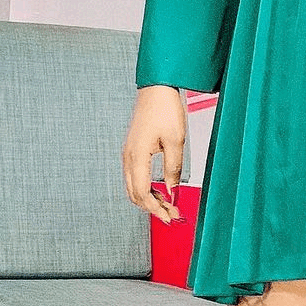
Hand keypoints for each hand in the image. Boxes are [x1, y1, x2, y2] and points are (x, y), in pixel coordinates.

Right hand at [122, 85, 186, 224]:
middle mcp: (128, 157)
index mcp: (137, 156)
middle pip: (134, 194)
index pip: (142, 193)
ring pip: (133, 186)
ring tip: (169, 205)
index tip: (171, 217)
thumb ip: (174, 169)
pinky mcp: (133, 150)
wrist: (156, 89)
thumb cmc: (166, 110)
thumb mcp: (176, 141)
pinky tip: (161, 190)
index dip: (156, 209)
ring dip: (149, 199)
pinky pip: (135, 176)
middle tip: (172, 215)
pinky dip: (146, 187)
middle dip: (152, 208)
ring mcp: (128, 153)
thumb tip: (173, 191)